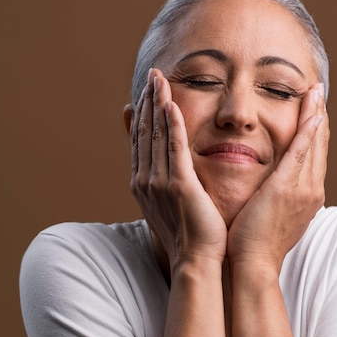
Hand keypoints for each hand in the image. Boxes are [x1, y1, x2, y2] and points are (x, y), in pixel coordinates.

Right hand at [128, 68, 227, 271]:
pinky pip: (174, 148)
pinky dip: (171, 124)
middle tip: (152, 74)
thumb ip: (166, 180)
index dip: (142, 112)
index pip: (140, 139)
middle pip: (144, 131)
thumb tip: (164, 167)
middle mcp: (144, 180)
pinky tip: (170, 103)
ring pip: (156, 134)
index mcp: (141, 184)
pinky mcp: (179, 185)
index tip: (147, 90)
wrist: (195, 262)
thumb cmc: (188, 235)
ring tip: (159, 78)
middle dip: (147, 100)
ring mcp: (159, 183)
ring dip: (156, 103)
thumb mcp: (170, 205)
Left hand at [226, 83, 328, 272]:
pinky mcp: (287, 188)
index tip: (314, 110)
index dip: (315, 131)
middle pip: (319, 145)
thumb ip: (278, 197)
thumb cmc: (256, 242)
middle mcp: (311, 189)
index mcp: (307, 195)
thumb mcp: (273, 215)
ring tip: (315, 92)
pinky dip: (308, 131)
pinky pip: (301, 153)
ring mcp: (302, 189)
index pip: (313, 155)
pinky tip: (313, 112)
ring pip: (313, 144)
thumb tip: (274, 188)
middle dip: (319, 116)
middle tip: (318, 91)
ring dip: (315, 115)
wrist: (253, 265)